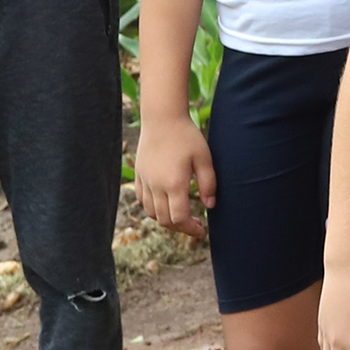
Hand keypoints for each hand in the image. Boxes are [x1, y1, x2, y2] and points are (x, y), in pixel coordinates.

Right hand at [133, 116, 216, 242]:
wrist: (162, 119)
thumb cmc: (187, 136)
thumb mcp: (204, 158)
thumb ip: (208, 183)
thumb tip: (210, 206)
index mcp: (174, 183)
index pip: (179, 218)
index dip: (191, 228)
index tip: (202, 230)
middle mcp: (156, 186)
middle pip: (165, 220)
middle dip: (181, 227)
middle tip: (196, 225)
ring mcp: (145, 181)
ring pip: (152, 213)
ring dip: (167, 219)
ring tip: (183, 216)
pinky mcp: (139, 175)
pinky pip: (143, 200)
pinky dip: (154, 208)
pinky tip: (167, 204)